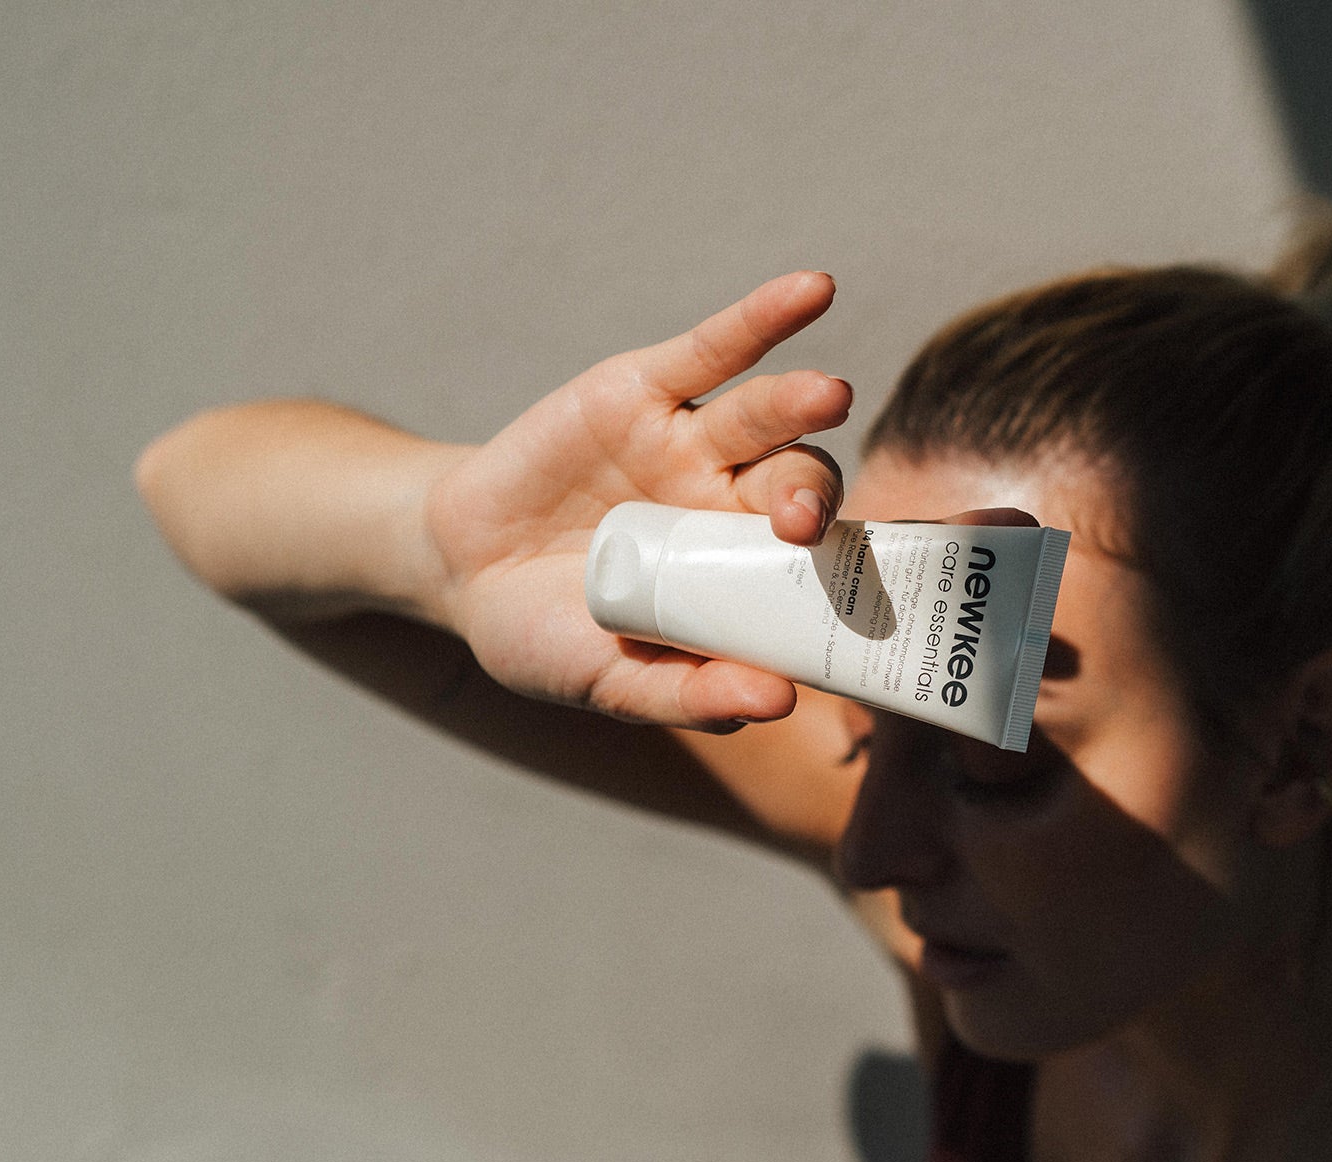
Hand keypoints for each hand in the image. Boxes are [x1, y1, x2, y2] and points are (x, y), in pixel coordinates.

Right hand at [422, 271, 852, 730]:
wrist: (459, 569)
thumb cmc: (551, 638)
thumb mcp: (610, 681)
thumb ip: (690, 693)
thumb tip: (775, 701)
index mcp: (745, 577)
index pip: (819, 571)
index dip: (846, 576)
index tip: (872, 598)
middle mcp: (733, 505)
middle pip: (797, 486)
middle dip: (809, 499)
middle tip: (803, 525)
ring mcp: (693, 443)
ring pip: (765, 418)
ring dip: (801, 403)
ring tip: (829, 395)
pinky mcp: (645, 389)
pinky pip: (716, 347)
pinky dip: (763, 317)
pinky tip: (812, 290)